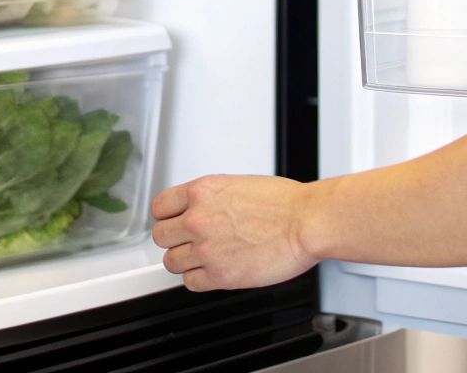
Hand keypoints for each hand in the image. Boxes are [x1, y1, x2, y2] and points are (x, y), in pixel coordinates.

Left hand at [149, 174, 319, 290]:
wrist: (306, 223)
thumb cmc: (285, 204)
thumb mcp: (237, 184)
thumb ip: (211, 199)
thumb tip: (201, 209)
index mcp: (202, 191)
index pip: (160, 207)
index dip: (167, 216)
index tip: (173, 222)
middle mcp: (198, 219)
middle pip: (161, 236)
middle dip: (174, 239)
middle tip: (189, 241)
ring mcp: (206, 248)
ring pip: (171, 262)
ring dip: (185, 261)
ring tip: (203, 258)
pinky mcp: (220, 275)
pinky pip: (190, 282)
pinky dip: (199, 279)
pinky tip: (213, 271)